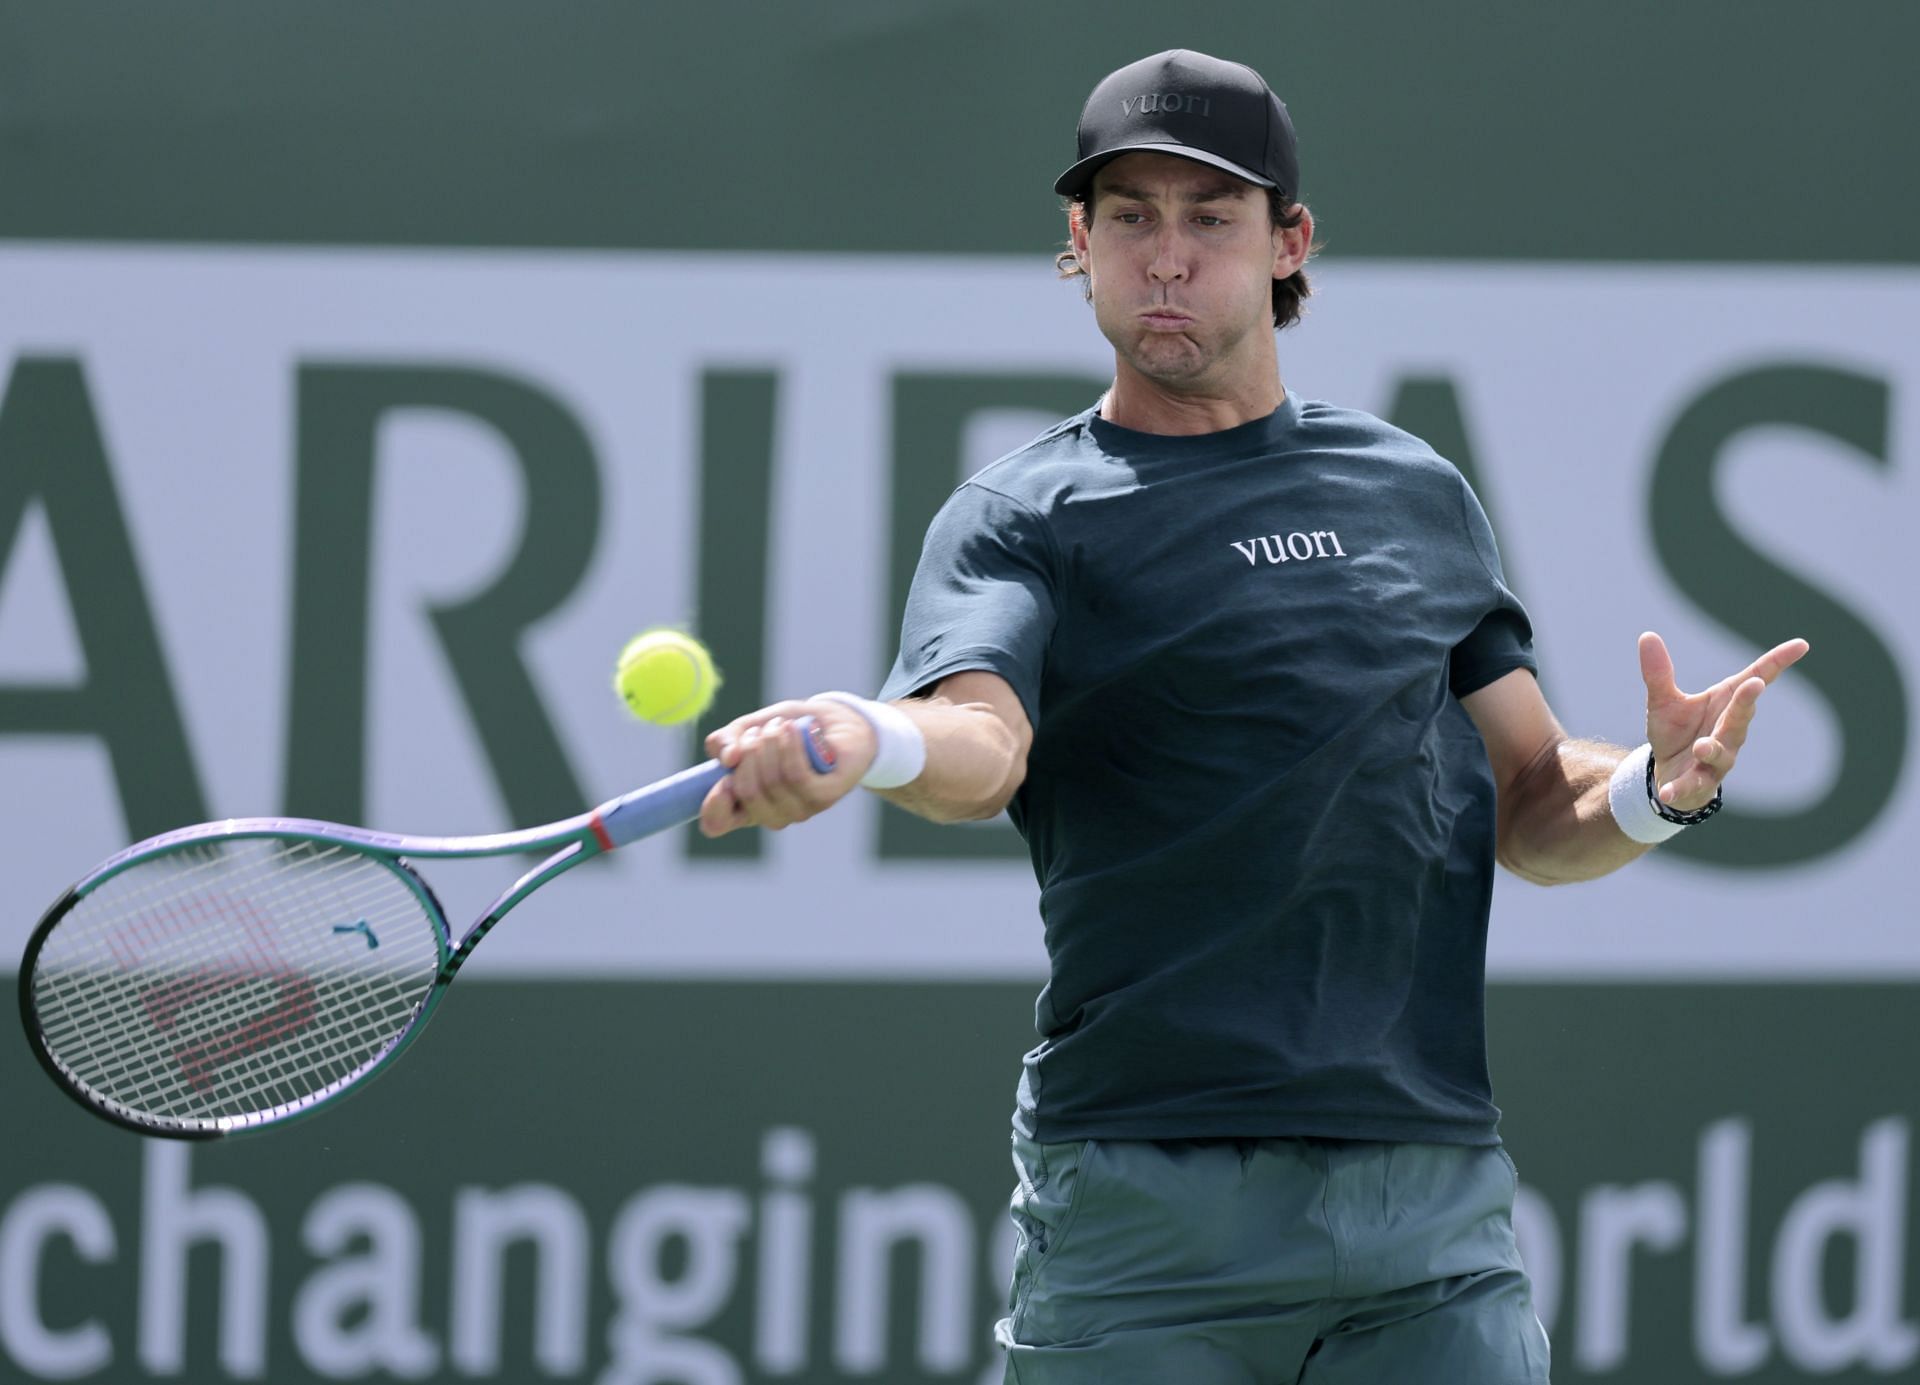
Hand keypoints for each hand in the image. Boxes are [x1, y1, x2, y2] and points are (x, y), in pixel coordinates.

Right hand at [697, 698, 878, 836]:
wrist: (837, 722)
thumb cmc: (789, 730)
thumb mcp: (750, 728)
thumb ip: (727, 740)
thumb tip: (727, 758)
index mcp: (743, 803)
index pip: (717, 823)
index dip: (712, 805)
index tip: (721, 777)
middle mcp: (770, 813)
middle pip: (745, 791)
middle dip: (748, 751)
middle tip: (759, 731)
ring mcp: (798, 809)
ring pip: (772, 781)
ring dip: (770, 742)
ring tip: (779, 724)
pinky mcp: (824, 797)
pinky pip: (797, 776)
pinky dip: (790, 747)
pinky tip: (791, 728)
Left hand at [1638, 631, 1809, 811]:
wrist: (1666, 774)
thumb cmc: (1676, 733)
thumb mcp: (1663, 701)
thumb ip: (1659, 673)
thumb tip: (1647, 635)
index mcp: (1725, 704)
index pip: (1756, 679)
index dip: (1778, 662)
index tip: (1801, 644)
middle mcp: (1729, 730)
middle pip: (1741, 716)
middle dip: (1748, 702)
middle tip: (1755, 684)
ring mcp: (1718, 758)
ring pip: (1721, 752)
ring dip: (1713, 749)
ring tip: (1702, 745)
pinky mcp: (1699, 783)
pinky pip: (1691, 785)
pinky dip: (1680, 788)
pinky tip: (1667, 792)